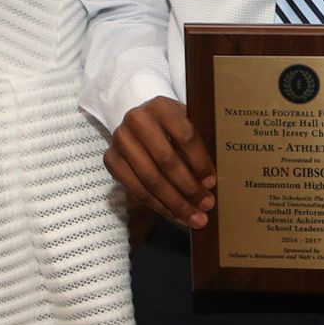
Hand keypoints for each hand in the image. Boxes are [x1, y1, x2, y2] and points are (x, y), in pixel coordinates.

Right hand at [103, 96, 215, 226]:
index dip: (200, 163)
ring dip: (175, 203)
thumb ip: (199, 145)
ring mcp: (120, 140)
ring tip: (193, 218)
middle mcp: (137, 120)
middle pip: (167, 161)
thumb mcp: (186, 124)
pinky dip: (158, 206)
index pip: (185, 137)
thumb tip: (212, 183)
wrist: (139, 121)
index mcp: (161, 106)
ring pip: (151, 180)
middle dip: (189, 188)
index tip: (212, 183)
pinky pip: (136, 190)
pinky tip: (175, 215)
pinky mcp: (111, 159)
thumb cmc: (171, 126)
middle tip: (206, 206)